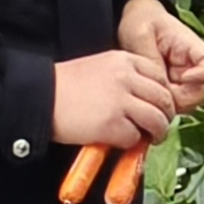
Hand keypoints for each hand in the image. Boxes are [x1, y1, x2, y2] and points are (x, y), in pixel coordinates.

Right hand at [52, 49, 174, 147]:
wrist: (37, 96)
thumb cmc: (63, 85)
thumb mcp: (99, 67)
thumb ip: (124, 78)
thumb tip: (146, 100)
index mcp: (124, 60)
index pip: (160, 76)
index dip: (163, 94)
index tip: (158, 105)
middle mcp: (126, 78)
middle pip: (164, 99)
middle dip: (165, 116)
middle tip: (158, 126)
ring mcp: (120, 101)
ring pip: (157, 120)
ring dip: (156, 132)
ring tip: (147, 137)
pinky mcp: (111, 124)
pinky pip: (135, 138)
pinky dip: (130, 143)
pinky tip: (118, 140)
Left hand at [119, 0, 203, 112]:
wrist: (135, 23)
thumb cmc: (141, 23)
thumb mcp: (141, 34)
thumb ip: (152, 60)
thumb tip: (161, 86)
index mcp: (191, 47)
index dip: (202, 75)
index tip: (181, 77)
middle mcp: (194, 67)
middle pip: (202, 92)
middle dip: (179, 97)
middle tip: (157, 90)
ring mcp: (186, 81)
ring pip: (189, 103)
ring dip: (170, 103)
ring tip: (149, 90)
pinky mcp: (176, 91)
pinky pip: (176, 106)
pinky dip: (163, 105)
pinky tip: (149, 94)